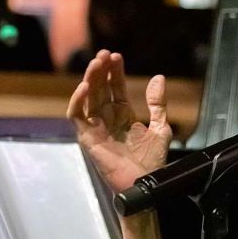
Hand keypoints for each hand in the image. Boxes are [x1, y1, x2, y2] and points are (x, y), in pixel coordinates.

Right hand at [67, 50, 172, 192]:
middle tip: (105, 54)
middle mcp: (107, 119)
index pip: (116, 88)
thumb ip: (157, 104)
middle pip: (100, 89)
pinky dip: (78, 100)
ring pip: (87, 98)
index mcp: (123, 116)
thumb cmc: (152, 163)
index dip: (116, 72)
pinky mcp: (87, 138)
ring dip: (90, 79)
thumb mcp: (161, 128)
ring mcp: (96, 128)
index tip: (117, 56)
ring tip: (96, 63)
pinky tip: (85, 87)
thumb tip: (158, 78)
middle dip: (101, 70)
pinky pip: (77, 116)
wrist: (145, 184)